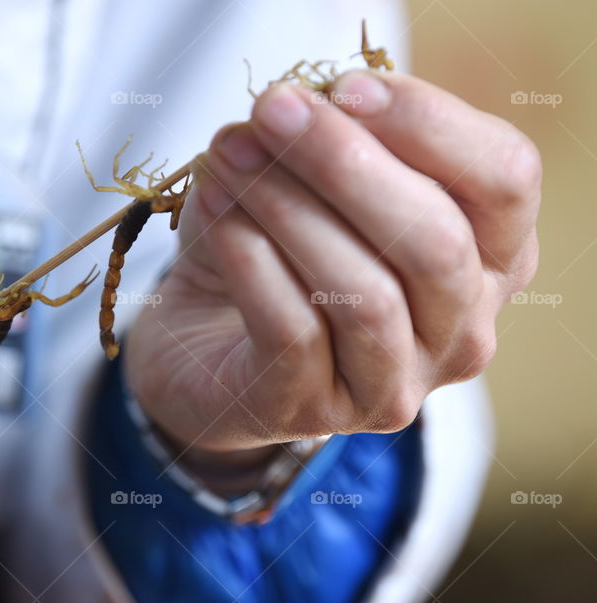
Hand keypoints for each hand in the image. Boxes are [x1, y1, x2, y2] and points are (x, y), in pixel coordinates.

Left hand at [125, 70, 539, 465]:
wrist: (200, 346)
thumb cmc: (271, 251)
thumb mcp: (312, 182)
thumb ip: (334, 140)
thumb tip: (305, 104)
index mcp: (489, 258)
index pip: (504, 179)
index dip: (429, 124)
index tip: (343, 88)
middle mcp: (461, 331)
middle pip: (435, 239)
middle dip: (346, 163)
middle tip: (273, 111)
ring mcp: (393, 385)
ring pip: (365, 292)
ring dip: (289, 209)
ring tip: (229, 156)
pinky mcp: (314, 411)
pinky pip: (293, 330)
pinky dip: (249, 258)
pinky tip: (216, 211)